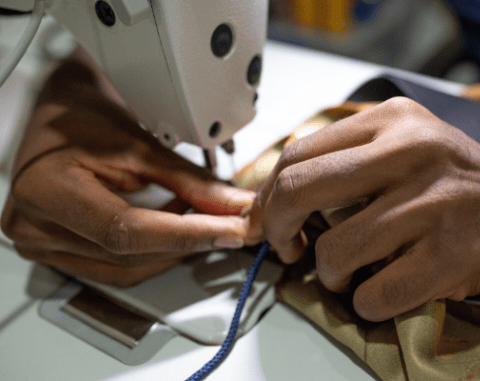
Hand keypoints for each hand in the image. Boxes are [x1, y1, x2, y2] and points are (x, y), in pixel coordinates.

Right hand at [1, 59, 259, 286]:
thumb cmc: (85, 116)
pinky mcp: (58, 253)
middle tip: (230, 225)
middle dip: (189, 242)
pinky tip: (174, 227)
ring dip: (174, 249)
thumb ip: (188, 180)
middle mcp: (35, 227)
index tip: (227, 231)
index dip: (185, 234)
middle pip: (130, 255)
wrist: (57, 115)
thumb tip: (232, 206)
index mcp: (46, 191)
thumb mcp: (139, 142)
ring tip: (202, 218)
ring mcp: (43, 245)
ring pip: (127, 269)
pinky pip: (116, 267)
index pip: (126, 230)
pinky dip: (154, 251)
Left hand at [254, 97, 479, 320]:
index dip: (270, 195)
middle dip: (278, 229)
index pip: (299, 153)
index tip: (269, 219)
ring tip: (348, 272)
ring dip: (330, 274)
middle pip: (300, 190)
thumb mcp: (408, 143)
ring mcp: (434, 205)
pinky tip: (381, 290)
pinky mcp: (451, 256)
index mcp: (395, 119)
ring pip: (334, 252)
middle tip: (289, 248)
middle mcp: (413, 152)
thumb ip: (348, 159)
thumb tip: (274, 197)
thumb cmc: (460, 182)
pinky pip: (372, 294)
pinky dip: (365, 302)